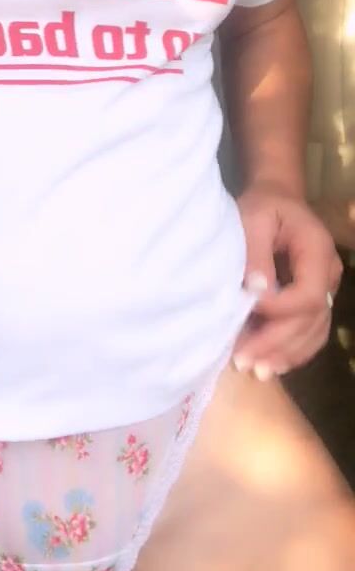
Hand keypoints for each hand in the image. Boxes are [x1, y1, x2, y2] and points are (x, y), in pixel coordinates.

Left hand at [231, 181, 342, 379]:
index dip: (278, 309)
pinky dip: (291, 352)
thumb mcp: (254, 219)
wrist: (276, 200)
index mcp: (317, 250)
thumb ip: (255, 254)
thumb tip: (256, 291)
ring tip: (253, 370)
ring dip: (284, 354)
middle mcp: (328, 274)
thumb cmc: (262, 206)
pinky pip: (310, 333)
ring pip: (313, 332)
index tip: (245, 308)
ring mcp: (325, 290)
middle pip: (311, 319)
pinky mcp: (313, 301)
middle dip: (276, 342)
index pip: (308, 294)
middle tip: (242, 360)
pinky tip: (268, 365)